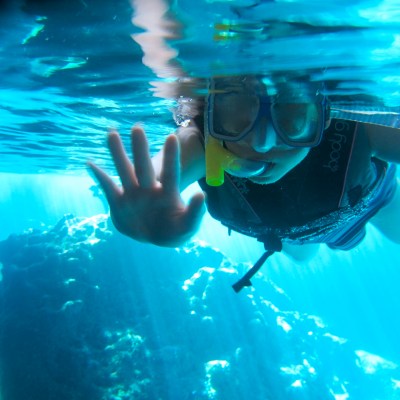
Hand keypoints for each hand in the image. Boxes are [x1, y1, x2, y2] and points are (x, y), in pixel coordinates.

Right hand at [88, 126, 205, 246]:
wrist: (157, 236)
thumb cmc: (176, 230)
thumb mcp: (188, 225)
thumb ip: (195, 212)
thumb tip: (201, 195)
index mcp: (168, 193)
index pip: (171, 172)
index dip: (171, 157)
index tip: (172, 137)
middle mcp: (150, 188)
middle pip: (144, 167)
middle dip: (140, 149)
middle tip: (138, 128)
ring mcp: (133, 194)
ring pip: (124, 170)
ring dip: (118, 153)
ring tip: (111, 133)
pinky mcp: (119, 203)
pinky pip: (108, 187)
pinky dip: (99, 177)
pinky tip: (89, 163)